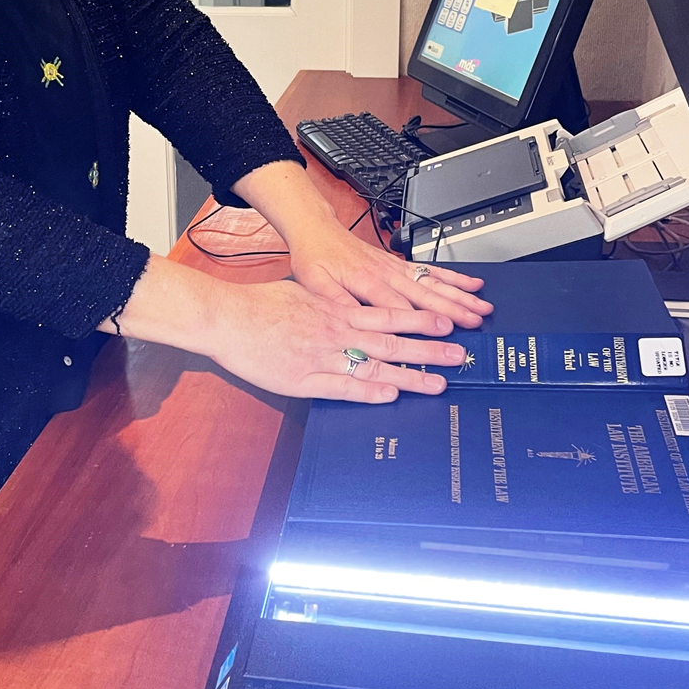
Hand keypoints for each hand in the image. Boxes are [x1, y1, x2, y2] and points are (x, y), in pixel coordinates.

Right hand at [113, 255, 468, 402]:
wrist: (228, 318)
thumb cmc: (261, 304)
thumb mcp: (302, 292)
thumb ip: (328, 302)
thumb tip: (349, 304)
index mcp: (336, 309)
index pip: (388, 314)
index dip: (420, 319)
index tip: (447, 323)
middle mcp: (336, 330)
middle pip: (392, 340)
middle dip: (429, 348)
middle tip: (460, 354)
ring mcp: (323, 355)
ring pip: (375, 364)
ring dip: (409, 374)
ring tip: (439, 382)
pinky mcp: (305, 378)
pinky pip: (343, 386)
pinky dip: (369, 391)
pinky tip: (390, 395)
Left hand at [227, 159, 489, 329]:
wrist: (317, 230)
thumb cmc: (315, 259)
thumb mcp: (314, 284)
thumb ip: (334, 302)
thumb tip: (351, 322)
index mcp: (364, 281)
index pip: (396, 308)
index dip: (418, 322)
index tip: (439, 336)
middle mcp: (385, 273)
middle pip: (424, 294)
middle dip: (451, 309)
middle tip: (474, 323)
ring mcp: (396, 267)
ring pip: (433, 282)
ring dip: (459, 295)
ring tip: (482, 307)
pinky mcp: (399, 264)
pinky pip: (430, 270)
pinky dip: (453, 277)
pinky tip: (472, 284)